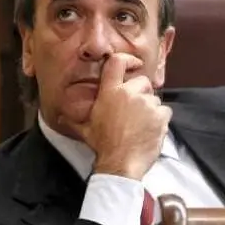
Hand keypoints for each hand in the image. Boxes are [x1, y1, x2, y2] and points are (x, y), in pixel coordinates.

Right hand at [64, 53, 171, 179]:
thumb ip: (73, 120)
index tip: (133, 64)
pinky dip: (160, 119)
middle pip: (142, 81)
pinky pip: (164, 111)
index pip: (117, 62)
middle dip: (140, 92)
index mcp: (109, 93)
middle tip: (133, 110)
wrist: (120, 163)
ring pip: (154, 98)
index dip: (127, 60)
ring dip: (149, 108)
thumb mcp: (85, 130)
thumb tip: (59, 117)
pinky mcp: (160, 116)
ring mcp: (146, 104)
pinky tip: (149, 129)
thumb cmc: (103, 146)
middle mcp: (128, 94)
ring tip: (140, 124)